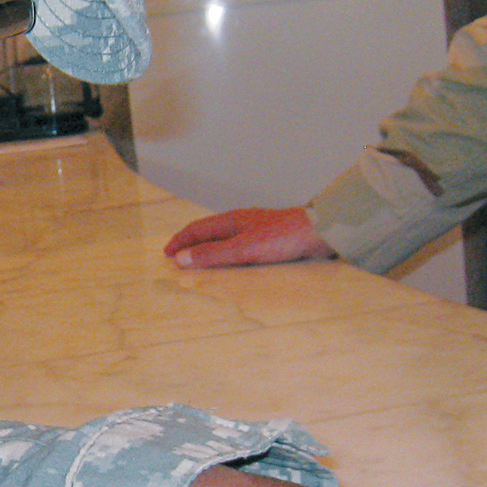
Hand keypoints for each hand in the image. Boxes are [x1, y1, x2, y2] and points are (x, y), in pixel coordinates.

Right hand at [163, 207, 335, 268]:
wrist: (320, 233)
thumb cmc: (283, 237)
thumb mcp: (243, 248)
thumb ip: (213, 254)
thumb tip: (182, 258)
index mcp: (231, 220)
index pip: (197, 229)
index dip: (180, 241)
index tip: (166, 254)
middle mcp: (241, 223)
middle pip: (208, 233)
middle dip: (191, 245)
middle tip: (178, 260)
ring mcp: (255, 231)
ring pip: (224, 240)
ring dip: (209, 251)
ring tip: (201, 265)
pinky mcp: (269, 240)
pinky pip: (239, 248)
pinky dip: (227, 256)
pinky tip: (233, 267)